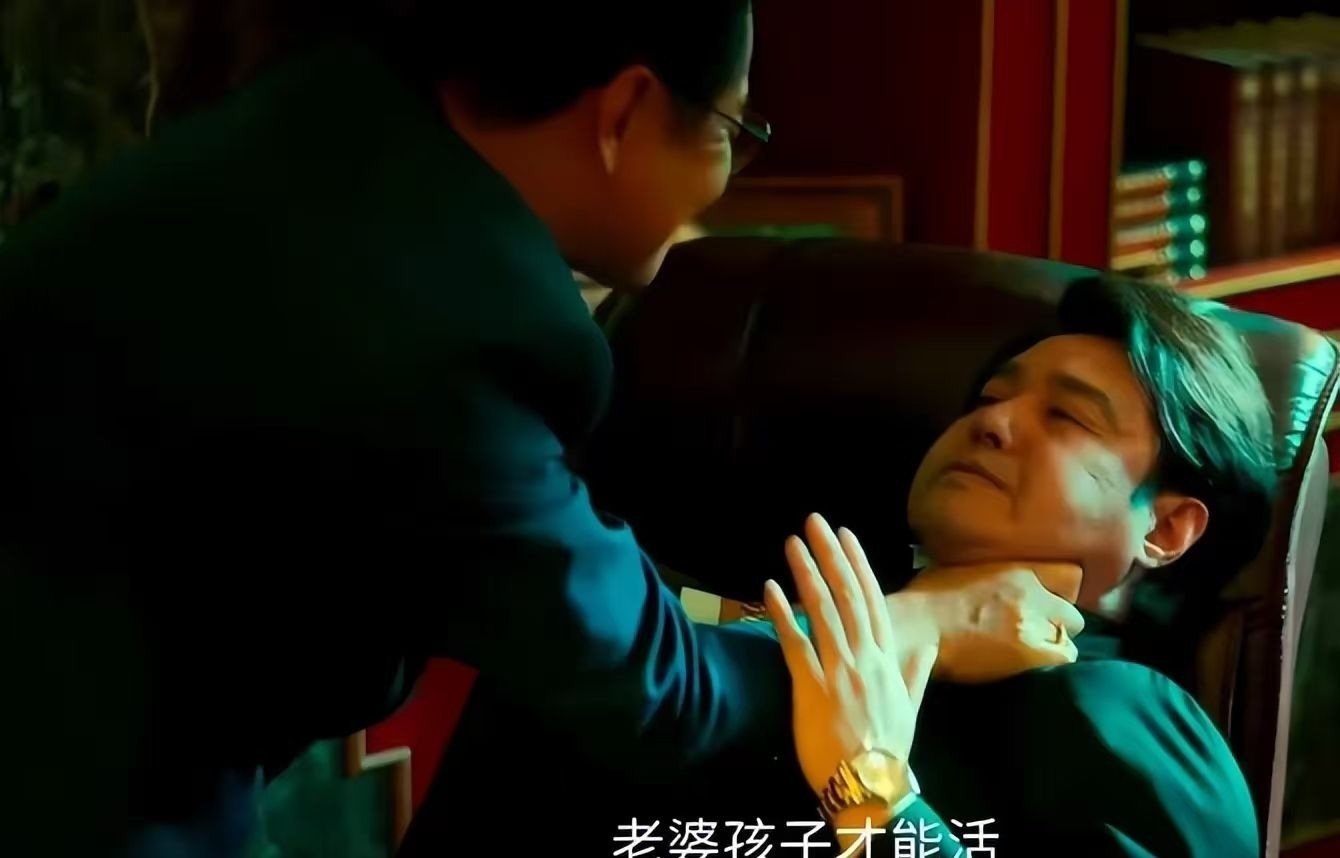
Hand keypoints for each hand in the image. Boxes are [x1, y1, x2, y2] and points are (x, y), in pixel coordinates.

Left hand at [764, 514, 936, 802]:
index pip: (873, 602)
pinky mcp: (812, 691)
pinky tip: (770, 590)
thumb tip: (932, 645)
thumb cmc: (888, 753)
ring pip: (823, 613)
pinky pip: (795, 646)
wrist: (871, 789)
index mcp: (889, 661)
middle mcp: (865, 660)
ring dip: (807, 574)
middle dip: (831, 556)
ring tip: (793, 544)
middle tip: (814, 522)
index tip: (846, 535)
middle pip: (847, 597)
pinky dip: (783, 616)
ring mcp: (839, 673)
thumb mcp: (911, 710)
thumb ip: (917, 674)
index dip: (858, 565)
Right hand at [889, 563, 1085, 682]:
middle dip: (1059, 624)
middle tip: (1038, 633)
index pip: (1069, 576)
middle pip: (1072, 613)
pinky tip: (1033, 665)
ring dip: (1054, 646)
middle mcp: (1032, 595)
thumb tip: (993, 581)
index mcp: (1016, 571)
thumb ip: (989, 575)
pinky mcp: (1029, 654)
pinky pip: (1063, 658)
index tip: (1049, 603)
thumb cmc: (926, 599)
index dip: (1062, 593)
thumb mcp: (962, 569)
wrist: (916, 628)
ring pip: (1069, 639)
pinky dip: (1052, 663)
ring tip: (1032, 654)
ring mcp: (1033, 625)